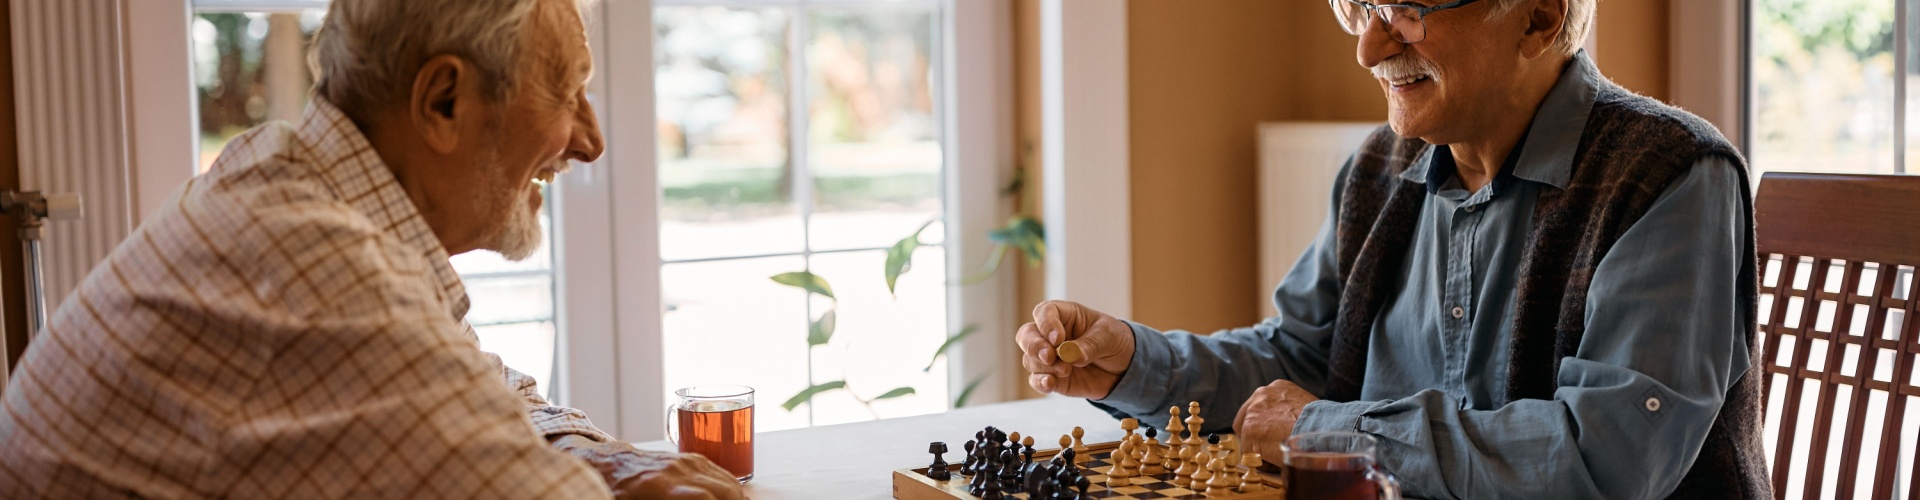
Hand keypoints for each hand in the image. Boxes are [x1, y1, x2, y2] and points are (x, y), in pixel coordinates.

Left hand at [553, 435, 744, 499]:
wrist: (605, 464)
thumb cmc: (616, 491)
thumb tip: (695, 498)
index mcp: (662, 488)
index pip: (706, 498)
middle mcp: (678, 472)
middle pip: (724, 490)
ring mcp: (685, 462)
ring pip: (726, 479)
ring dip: (736, 496)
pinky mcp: (688, 457)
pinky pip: (718, 470)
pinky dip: (730, 484)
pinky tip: (733, 494)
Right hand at [1016, 300, 1135, 398]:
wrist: (1124, 368)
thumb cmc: (1114, 341)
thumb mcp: (1108, 336)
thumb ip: (1089, 344)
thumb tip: (1070, 355)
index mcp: (1064, 315)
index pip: (1044, 312)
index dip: (1046, 324)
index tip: (1058, 339)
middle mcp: (1050, 335)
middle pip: (1026, 335)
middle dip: (1034, 346)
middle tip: (1050, 356)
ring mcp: (1049, 357)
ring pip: (1030, 359)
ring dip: (1044, 367)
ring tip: (1066, 370)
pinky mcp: (1052, 377)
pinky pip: (1036, 380)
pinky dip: (1040, 382)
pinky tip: (1050, 384)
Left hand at [1233, 379, 1318, 463]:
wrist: (1324, 430)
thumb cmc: (1322, 425)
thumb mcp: (1305, 408)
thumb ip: (1289, 412)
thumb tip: (1285, 428)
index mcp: (1276, 388)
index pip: (1258, 407)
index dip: (1263, 425)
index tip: (1270, 436)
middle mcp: (1261, 394)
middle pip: (1244, 419)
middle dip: (1253, 436)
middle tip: (1266, 449)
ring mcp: (1253, 412)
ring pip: (1247, 437)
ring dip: (1259, 449)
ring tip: (1278, 455)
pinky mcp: (1249, 431)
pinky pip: (1249, 453)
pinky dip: (1261, 461)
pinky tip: (1277, 460)